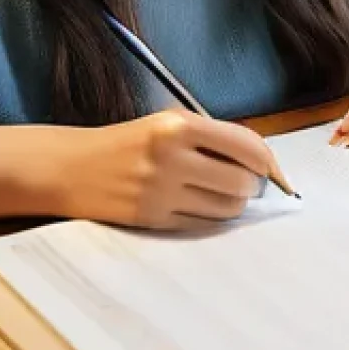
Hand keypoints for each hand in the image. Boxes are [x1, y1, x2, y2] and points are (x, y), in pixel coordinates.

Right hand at [49, 109, 278, 230]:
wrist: (72, 167)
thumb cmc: (130, 142)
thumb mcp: (169, 124)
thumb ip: (214, 138)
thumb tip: (263, 163)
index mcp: (180, 126)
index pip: (246, 146)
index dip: (269, 162)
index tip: (276, 172)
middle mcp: (172, 157)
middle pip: (242, 182)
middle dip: (252, 185)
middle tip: (245, 183)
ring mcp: (161, 192)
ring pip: (227, 209)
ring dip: (234, 204)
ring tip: (221, 194)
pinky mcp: (152, 220)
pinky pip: (202, 226)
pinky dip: (212, 219)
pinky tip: (202, 206)